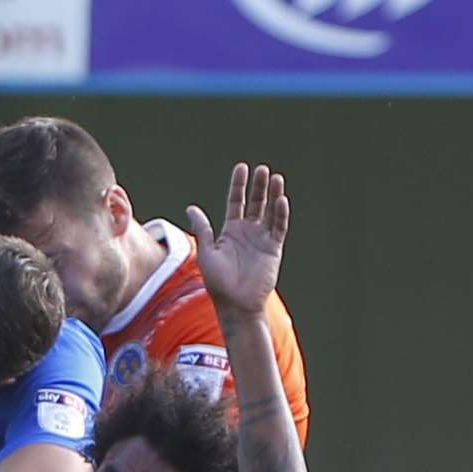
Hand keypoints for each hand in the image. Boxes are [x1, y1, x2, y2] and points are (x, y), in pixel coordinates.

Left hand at [185, 162, 288, 316]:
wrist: (235, 304)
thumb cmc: (218, 282)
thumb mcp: (206, 252)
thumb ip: (203, 229)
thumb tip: (191, 208)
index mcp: (230, 231)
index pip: (236, 202)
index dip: (238, 185)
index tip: (241, 167)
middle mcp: (247, 232)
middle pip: (255, 203)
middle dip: (258, 186)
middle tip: (262, 169)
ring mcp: (262, 239)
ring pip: (270, 211)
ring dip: (273, 195)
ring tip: (275, 177)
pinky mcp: (274, 248)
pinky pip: (279, 227)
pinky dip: (280, 214)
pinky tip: (280, 199)